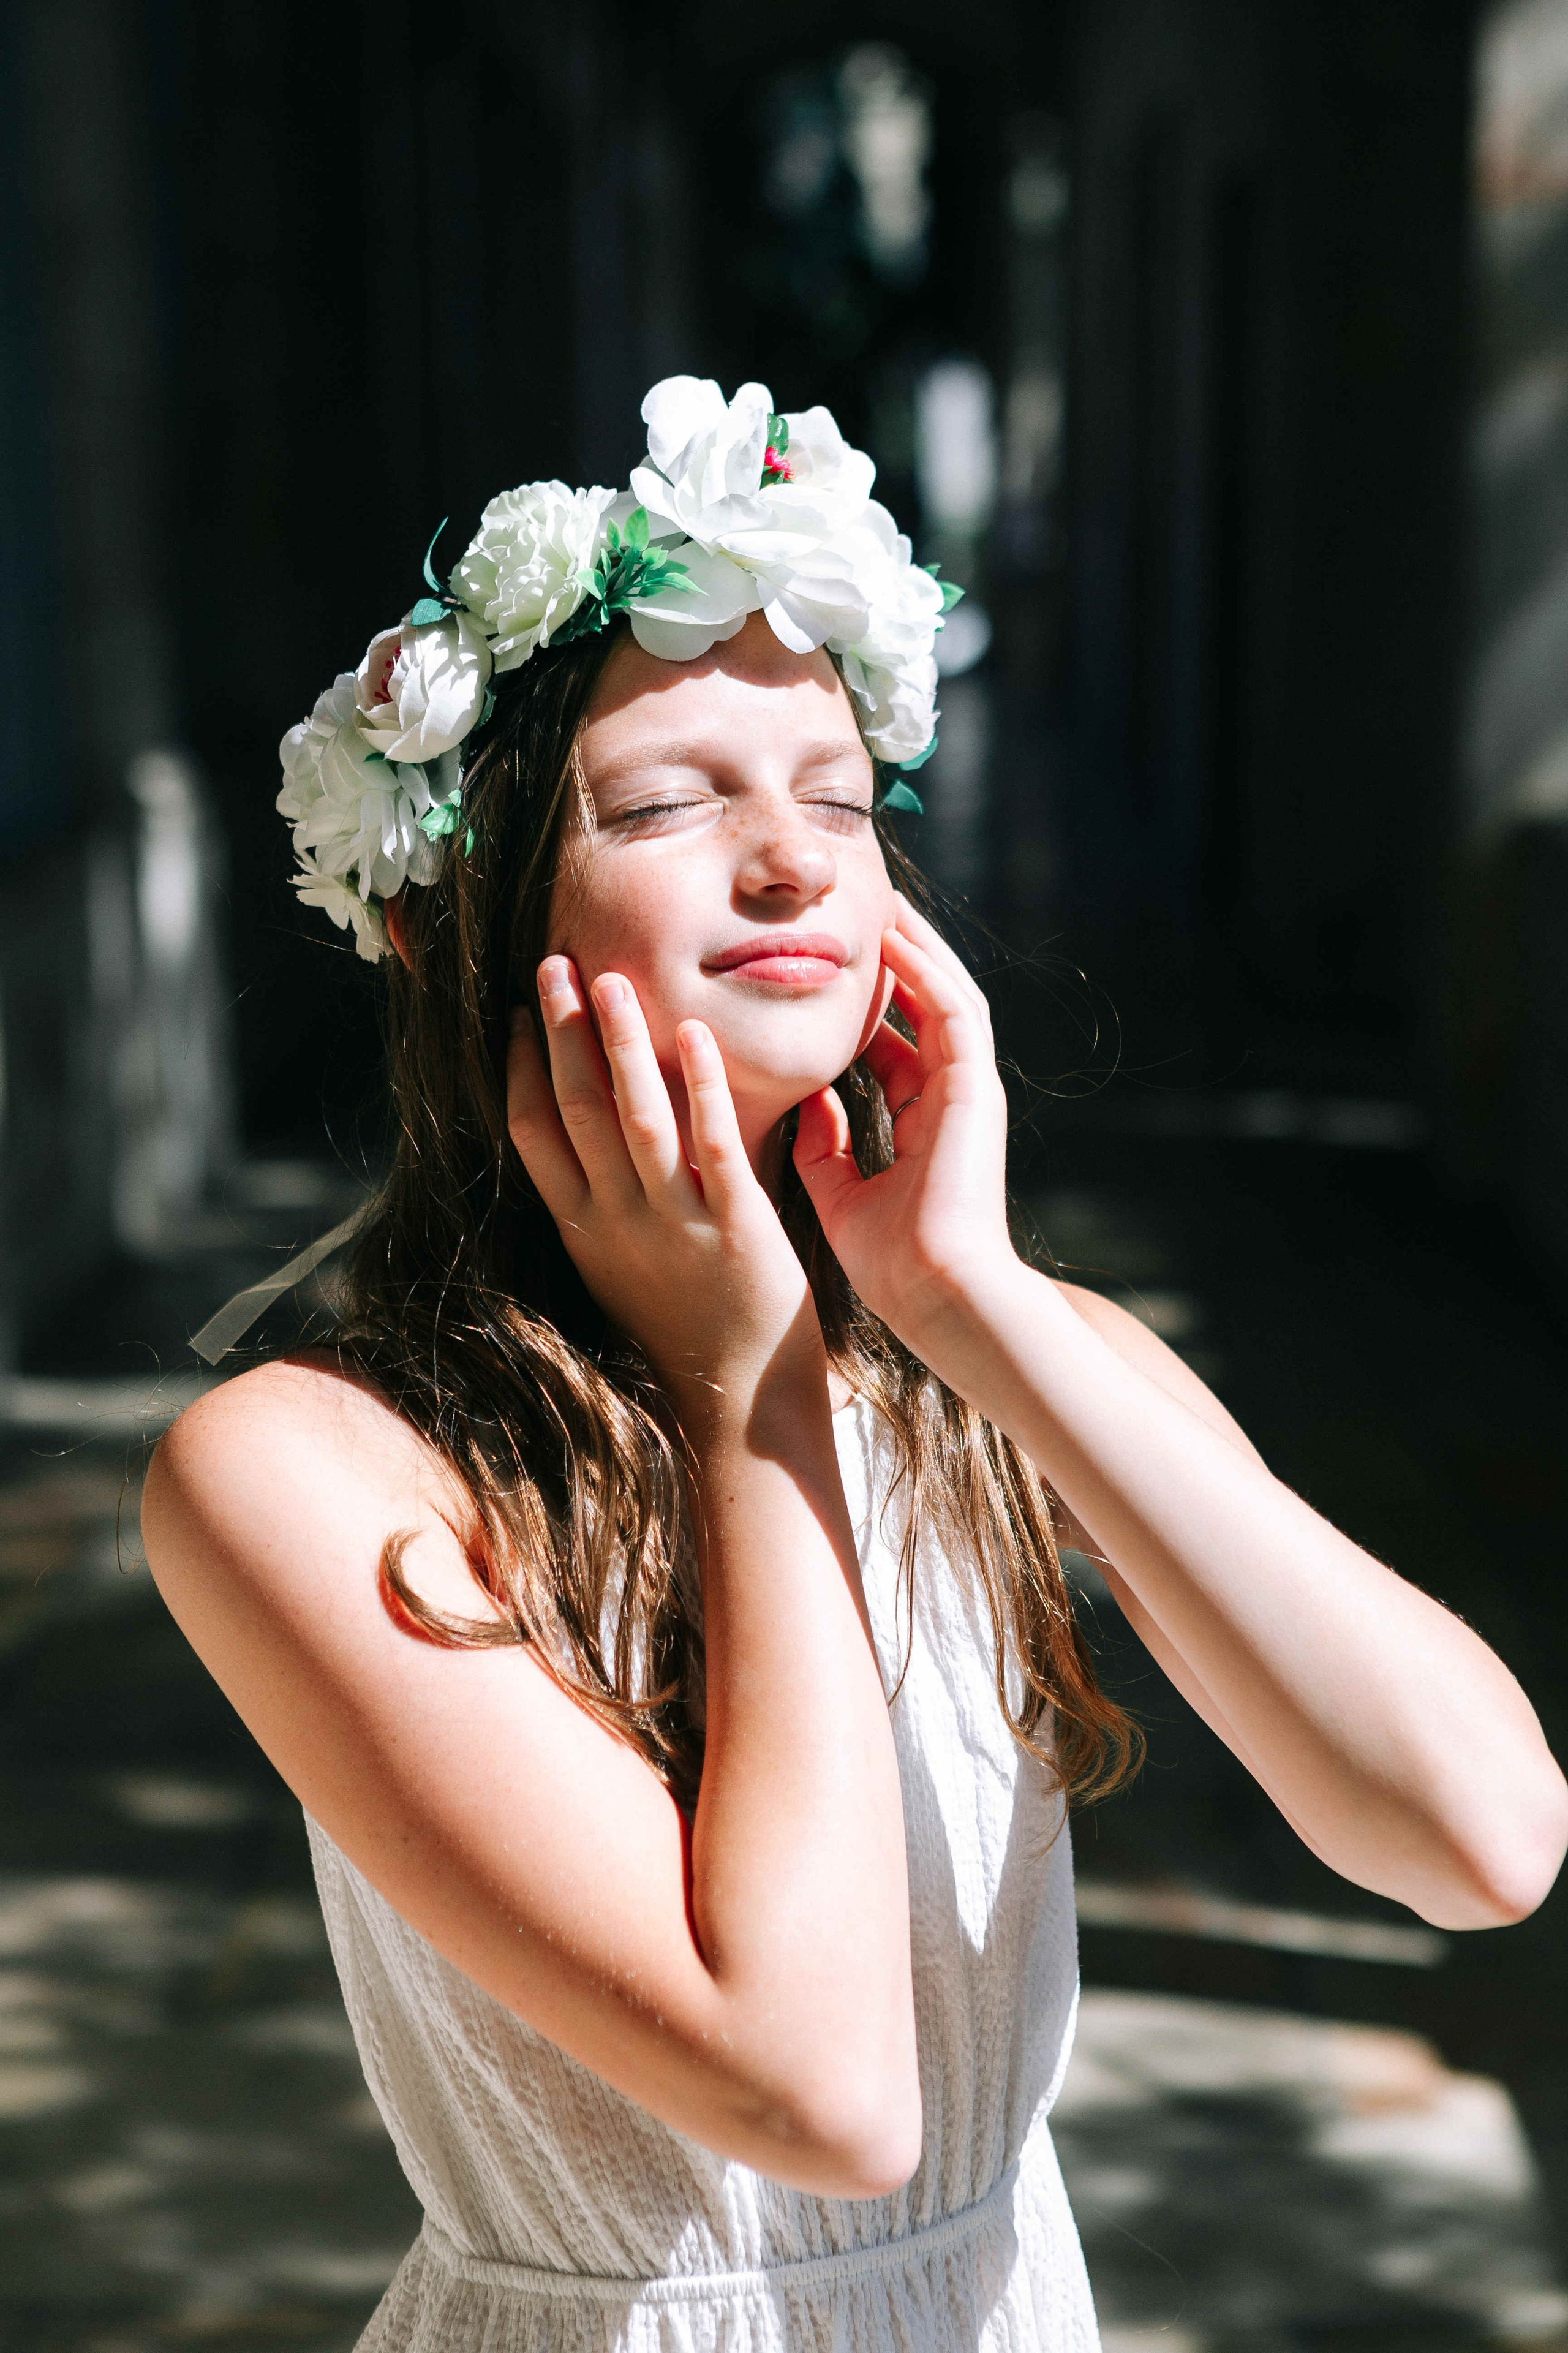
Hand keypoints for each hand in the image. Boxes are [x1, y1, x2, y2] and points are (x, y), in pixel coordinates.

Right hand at [508, 957, 823, 1414]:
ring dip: (620, 1045)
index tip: (521, 1011)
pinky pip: (711, 1147)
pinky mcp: (733, 1230)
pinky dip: (701, 1088)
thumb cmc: (688, 1326)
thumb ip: (604, 1202)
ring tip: (614, 980)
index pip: (531, 1133)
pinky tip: (697, 1036)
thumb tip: (591, 1137)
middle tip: (555, 961)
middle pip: (572, 1110)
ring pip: (633, 1119)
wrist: (739, 1403)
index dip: (522, 1067)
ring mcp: (671, 1226)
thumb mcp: (623, 1263)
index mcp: (583, 1228)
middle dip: (560, 1032)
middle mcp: (615, 1223)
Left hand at [792, 896, 1016, 1348]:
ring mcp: (968, 1090)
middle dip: (895, 960)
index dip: (863, 1006)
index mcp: (921, 1122)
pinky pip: (954, 1012)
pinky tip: (895, 938)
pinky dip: (926, 971)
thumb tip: (806, 1101)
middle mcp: (949, 1098)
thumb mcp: (839, 1192)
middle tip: (857, 913)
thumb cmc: (892, 1261)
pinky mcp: (976, 1088)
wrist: (937, 1295)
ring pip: (946, 996)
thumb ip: (824, 1146)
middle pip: (924, 1008)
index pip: (894, 1045)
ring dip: (915, 949)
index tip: (823, 970)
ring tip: (881, 903)